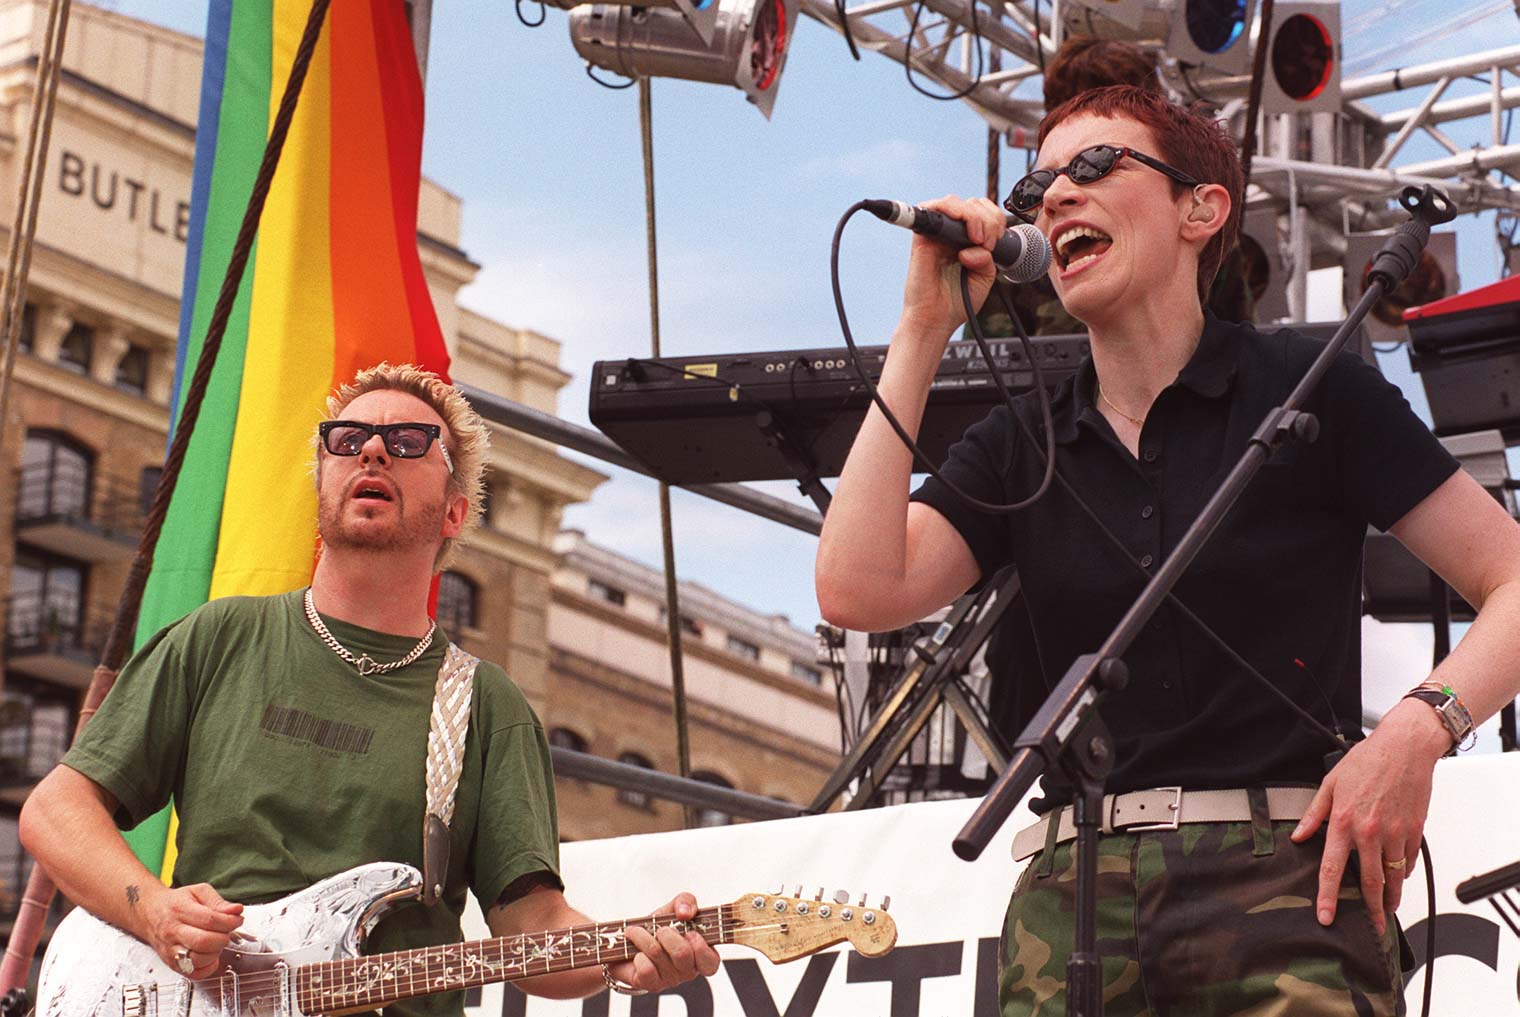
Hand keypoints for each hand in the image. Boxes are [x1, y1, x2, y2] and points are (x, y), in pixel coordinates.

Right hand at [141, 883, 243, 979]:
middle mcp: (173, 932)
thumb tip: (236, 910)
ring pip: (197, 960)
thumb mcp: (198, 892)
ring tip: (217, 942)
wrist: (149, 914)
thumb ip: (218, 901)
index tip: (237, 920)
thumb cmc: (175, 903)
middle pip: (203, 942)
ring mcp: (171, 950)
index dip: (229, 921)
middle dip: (223, 938)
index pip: (210, 920)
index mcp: (180, 911)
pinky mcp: (172, 964)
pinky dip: (207, 968)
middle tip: (227, 932)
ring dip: (216, 953)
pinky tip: (211, 956)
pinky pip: (192, 973)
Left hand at [610, 892, 720, 991]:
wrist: (630, 942)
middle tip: (659, 929)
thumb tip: (685, 912)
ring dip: (643, 937)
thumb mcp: (674, 908)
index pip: (711, 961)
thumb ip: (686, 901)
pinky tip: (637, 953)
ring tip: (637, 932)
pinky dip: (638, 955)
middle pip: (682, 953)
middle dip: (666, 934)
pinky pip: (646, 969)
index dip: (701, 947)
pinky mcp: (651, 984)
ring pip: (658, 955)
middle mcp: (688, 970)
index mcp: (700, 953)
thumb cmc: (659, 927)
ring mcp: (670, 980)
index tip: (690, 932)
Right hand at [897, 194, 1008, 340]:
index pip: (982, 211)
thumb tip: (976, 245)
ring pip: (955, 202)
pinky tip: (965, 229)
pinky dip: (952, 210)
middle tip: (988, 244)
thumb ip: (988, 258)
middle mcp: (950, 234)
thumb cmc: (957, 301)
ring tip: (978, 240)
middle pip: (972, 204)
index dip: (995, 219)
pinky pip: (933, 208)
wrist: (936, 319)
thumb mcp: (985, 277)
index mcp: (965, 240)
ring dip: (974, 216)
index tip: (997, 242)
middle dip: (989, 219)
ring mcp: (936, 234)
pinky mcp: (922, 237)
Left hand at [1289, 699, 1449, 935]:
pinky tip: (1400, 877)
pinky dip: (1405, 872)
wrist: (1404, 749)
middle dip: (1370, 909)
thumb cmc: (1367, 762)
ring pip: (1393, 876)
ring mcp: (1395, 834)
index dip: (1328, 896)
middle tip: (1373, 927)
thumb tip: (1298, 836)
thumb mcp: (1330, 784)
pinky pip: (1410, 861)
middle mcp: (1369, 832)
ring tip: (1387, 909)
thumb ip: (1314, 814)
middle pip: (1369, 881)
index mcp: (1344, 822)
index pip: (1332, 868)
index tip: (1326, 917)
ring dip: (1391, 896)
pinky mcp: (1415, 831)